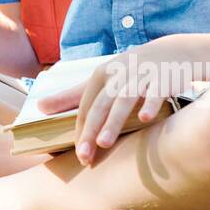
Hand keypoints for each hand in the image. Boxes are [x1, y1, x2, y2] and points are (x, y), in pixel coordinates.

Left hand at [36, 43, 189, 166]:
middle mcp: (119, 75)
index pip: (87, 106)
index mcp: (101, 75)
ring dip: (114, 120)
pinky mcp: (163, 78)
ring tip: (104, 142)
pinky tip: (145, 118)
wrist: (170, 53)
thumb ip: (71, 96)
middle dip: (91, 130)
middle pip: (101, 104)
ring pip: (124, 99)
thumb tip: (39, 107)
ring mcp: (141, 76)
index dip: (81, 130)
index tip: (79, 155)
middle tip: (84, 156)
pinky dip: (150, 103)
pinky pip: (156, 92)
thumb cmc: (128, 72)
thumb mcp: (99, 80)